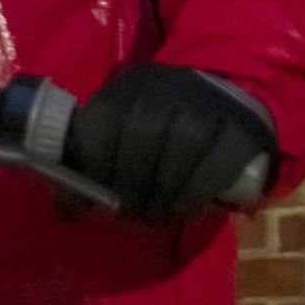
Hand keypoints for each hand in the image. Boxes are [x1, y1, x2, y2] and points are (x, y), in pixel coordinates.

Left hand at [64, 64, 277, 220]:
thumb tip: (66, 208)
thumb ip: (96, 153)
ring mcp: (205, 109)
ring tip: (153, 217)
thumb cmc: (165, 116)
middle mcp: (165, 91)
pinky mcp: (238, 131)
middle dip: (127, 189)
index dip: (88, 171)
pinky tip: (182, 211)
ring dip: (159, 200)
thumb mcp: (126, 119)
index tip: (82, 206)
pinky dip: (192, 198)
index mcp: (128, 87)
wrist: (229, 90)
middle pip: (138, 144)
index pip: (99, 126)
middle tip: (127, 214)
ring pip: (174, 160)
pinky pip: (211, 172)